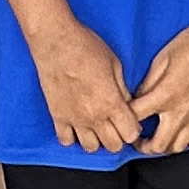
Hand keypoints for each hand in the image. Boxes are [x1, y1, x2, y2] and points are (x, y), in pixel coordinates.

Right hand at [30, 17, 144, 154]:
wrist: (55, 41)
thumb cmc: (86, 46)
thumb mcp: (115, 64)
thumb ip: (122, 90)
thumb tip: (127, 104)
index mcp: (111, 102)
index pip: (130, 134)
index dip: (133, 128)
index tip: (130, 120)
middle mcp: (93, 116)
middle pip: (113, 146)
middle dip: (119, 137)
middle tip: (116, 124)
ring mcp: (74, 118)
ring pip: (90, 148)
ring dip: (97, 139)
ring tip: (97, 126)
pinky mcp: (57, 116)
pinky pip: (66, 140)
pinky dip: (73, 137)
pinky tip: (77, 125)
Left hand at [132, 10, 188, 156]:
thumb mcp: (161, 59)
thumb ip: (147, 83)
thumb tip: (138, 98)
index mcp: (164, 95)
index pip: (136, 117)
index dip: (124, 119)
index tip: (123, 118)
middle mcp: (181, 111)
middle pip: (157, 144)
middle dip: (143, 146)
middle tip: (138, 140)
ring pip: (178, 146)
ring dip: (165, 147)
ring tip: (158, 139)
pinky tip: (184, 135)